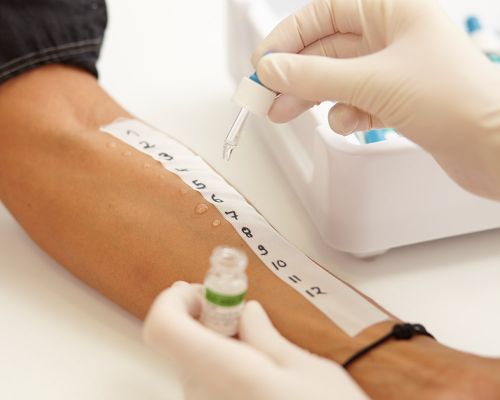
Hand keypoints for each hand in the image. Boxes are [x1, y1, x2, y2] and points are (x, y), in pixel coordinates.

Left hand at [143, 281, 367, 399]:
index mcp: (229, 375)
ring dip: (214, 342)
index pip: (163, 329)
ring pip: (191, 364)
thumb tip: (246, 314)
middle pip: (178, 343)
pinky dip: (219, 366)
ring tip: (255, 343)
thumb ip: (268, 339)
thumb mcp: (311, 372)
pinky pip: (204, 386)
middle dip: (203, 317)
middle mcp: (205, 399)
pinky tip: (253, 370)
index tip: (204, 292)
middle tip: (239, 311)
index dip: (174, 301)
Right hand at [252, 0, 499, 198]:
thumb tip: (273, 68)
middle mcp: (392, 36)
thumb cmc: (456, 100)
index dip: (288, 36)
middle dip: (293, 72)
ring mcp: (394, 70)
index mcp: (392, 10)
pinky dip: (345, 113)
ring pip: (337, 77)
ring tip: (283, 112)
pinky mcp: (397, 100)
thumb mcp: (372, 82)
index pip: (323, 13)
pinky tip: (347, 122)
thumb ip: (315, 74)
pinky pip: (356, 101)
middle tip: (264, 93)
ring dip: (310, 95)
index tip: (263, 62)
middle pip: (325, 48)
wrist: (495, 147)